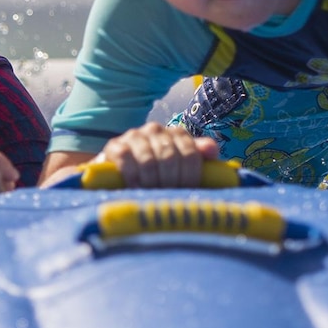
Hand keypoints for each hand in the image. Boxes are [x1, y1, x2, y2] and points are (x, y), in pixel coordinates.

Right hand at [100, 122, 220, 187]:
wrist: (120, 177)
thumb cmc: (158, 176)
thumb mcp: (181, 169)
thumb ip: (199, 158)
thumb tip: (212, 150)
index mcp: (177, 134)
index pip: (190, 153)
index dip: (190, 177)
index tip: (185, 193)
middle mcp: (156, 130)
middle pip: (170, 157)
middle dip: (170, 182)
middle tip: (167, 197)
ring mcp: (134, 135)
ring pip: (149, 159)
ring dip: (152, 182)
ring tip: (152, 195)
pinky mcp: (115, 145)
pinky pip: (126, 159)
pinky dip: (132, 177)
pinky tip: (135, 189)